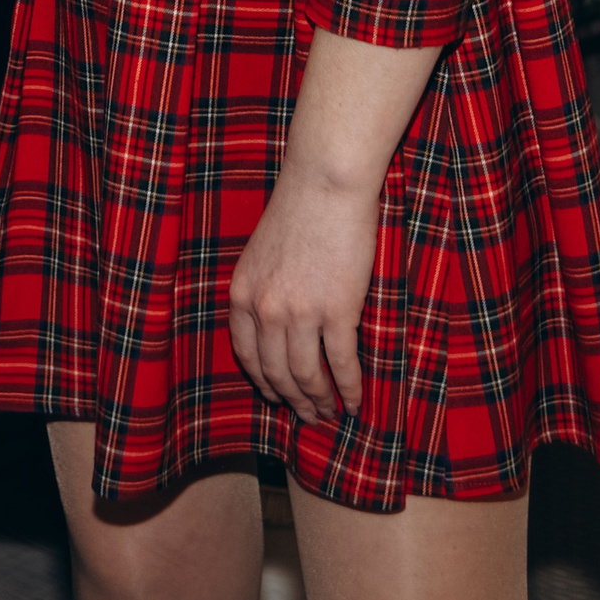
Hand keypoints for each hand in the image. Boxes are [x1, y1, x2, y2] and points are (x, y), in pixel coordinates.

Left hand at [227, 166, 380, 424]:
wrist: (325, 183)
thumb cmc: (298, 209)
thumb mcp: (261, 253)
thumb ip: (263, 290)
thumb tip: (276, 326)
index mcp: (242, 294)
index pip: (247, 356)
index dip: (263, 382)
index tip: (275, 396)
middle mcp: (265, 310)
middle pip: (277, 373)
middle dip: (294, 401)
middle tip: (310, 416)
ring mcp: (300, 313)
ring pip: (307, 376)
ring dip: (320, 401)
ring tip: (332, 413)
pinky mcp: (337, 311)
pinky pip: (341, 364)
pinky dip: (350, 388)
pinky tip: (357, 401)